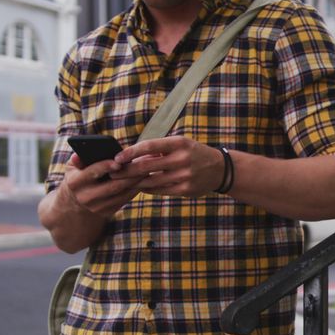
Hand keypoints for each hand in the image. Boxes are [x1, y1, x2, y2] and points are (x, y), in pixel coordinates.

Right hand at [61, 154, 144, 217]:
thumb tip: (78, 155)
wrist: (77, 200)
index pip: (92, 173)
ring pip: (121, 194)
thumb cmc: (79, 175)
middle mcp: (85, 197)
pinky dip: (134, 189)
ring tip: (147, 170)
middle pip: (112, 186)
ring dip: (135, 182)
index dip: (105, 166)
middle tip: (143, 164)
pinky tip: (143, 180)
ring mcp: (97, 207)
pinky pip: (124, 199)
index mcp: (74, 183)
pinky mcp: (107, 212)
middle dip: (129, 174)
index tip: (118, 162)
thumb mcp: (74, 166)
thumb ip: (78, 159)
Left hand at [110, 136, 224, 197]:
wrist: (220, 169)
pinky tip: (141, 186)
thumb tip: (132, 156)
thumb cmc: (194, 153)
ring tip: (124, 181)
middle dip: (127, 170)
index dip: (131, 152)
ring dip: (135, 181)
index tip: (117, 158)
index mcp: (179, 143)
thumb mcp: (180, 144)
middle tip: (114, 173)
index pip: (149, 145)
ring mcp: (184, 175)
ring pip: (151, 180)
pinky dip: (148, 188)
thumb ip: (159, 150)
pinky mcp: (185, 189)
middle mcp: (182, 159)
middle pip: (146, 166)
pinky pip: (160, 190)